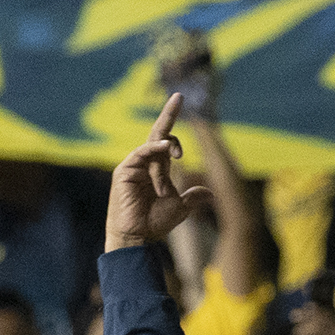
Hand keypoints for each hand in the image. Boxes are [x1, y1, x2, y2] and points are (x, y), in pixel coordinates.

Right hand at [105, 94, 215, 250]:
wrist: (136, 238)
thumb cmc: (154, 224)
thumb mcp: (180, 208)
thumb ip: (193, 197)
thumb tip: (210, 191)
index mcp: (156, 169)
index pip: (165, 142)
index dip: (174, 133)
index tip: (182, 135)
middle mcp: (144, 163)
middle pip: (157, 132)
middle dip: (169, 114)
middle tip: (180, 96)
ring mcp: (133, 165)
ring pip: (154, 148)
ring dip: (164, 164)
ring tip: (162, 190)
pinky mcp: (124, 171)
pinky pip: (142, 153)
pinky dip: (154, 149)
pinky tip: (166, 149)